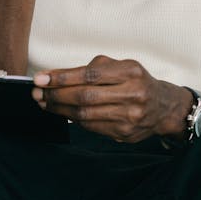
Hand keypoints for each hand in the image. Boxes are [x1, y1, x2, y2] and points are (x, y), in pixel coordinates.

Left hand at [31, 55, 192, 142]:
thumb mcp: (122, 65)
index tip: (41, 78)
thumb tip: (58, 76)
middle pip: (85, 96)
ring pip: (85, 114)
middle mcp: (132, 93)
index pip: (90, 74)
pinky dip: (73, 119)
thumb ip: (95, 68)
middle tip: (37, 92)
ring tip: (44, 102)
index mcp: (130, 71)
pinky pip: (91, 127)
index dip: (62, 77)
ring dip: (60, 109)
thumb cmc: (136, 81)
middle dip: (56, 94)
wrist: (163, 106)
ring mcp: (129, 116)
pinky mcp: (124, 133)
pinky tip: (63, 112)